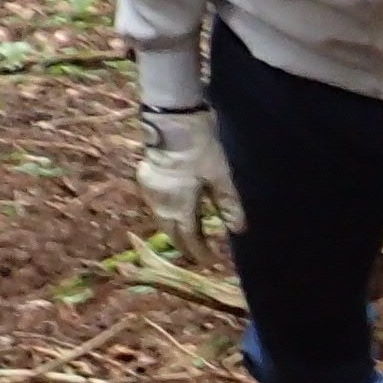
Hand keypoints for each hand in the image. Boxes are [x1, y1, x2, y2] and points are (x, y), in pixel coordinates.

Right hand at [136, 105, 235, 262]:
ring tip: (186, 236)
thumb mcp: (219, 176)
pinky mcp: (144, 179)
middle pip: (171, 232)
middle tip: (196, 253)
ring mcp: (149, 192)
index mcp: (179, 207)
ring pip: (160, 220)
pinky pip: (155, 206)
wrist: (171, 121)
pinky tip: (173, 211)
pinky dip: (166, 214)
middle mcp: (160, 205)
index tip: (208, 261)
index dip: (198, 252)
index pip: (189, 238)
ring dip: (173, 230)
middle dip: (184, 245)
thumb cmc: (199, 150)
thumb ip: (228, 204)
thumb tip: (238, 230)